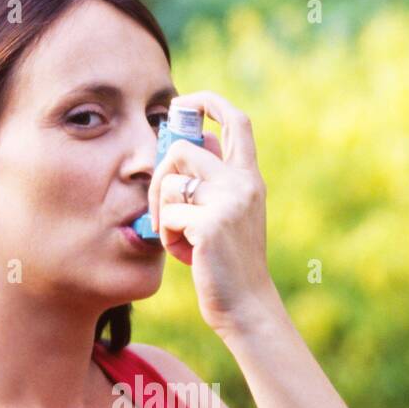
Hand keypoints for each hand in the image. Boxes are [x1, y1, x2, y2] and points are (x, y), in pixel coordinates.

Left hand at [147, 89, 280, 339]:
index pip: (236, 119)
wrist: (245, 305)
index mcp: (249, 177)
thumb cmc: (227, 263)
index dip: (208, 101)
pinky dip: (167, 236)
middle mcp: (243, 182)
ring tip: (178, 237)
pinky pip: (168, 216)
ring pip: (169, 183)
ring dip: (163, 212)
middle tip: (161, 205)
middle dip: (159, 174)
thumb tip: (178, 146)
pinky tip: (185, 254)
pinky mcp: (211, 224)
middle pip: (183, 147)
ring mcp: (228, 201)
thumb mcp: (227, 214)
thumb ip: (210, 183)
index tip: (184, 103)